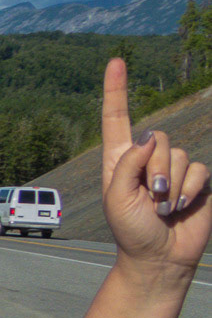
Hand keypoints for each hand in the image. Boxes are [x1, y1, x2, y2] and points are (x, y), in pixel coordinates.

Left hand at [100, 58, 211, 271]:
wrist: (159, 256)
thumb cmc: (131, 230)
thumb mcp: (118, 197)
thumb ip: (130, 163)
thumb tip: (150, 136)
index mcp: (120, 159)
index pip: (117, 118)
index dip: (116, 90)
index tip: (116, 60)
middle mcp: (147, 158)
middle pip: (158, 137)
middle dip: (155, 169)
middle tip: (150, 198)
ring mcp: (174, 168)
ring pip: (180, 154)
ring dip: (172, 185)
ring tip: (163, 207)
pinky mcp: (198, 180)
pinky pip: (200, 170)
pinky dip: (191, 190)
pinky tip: (182, 207)